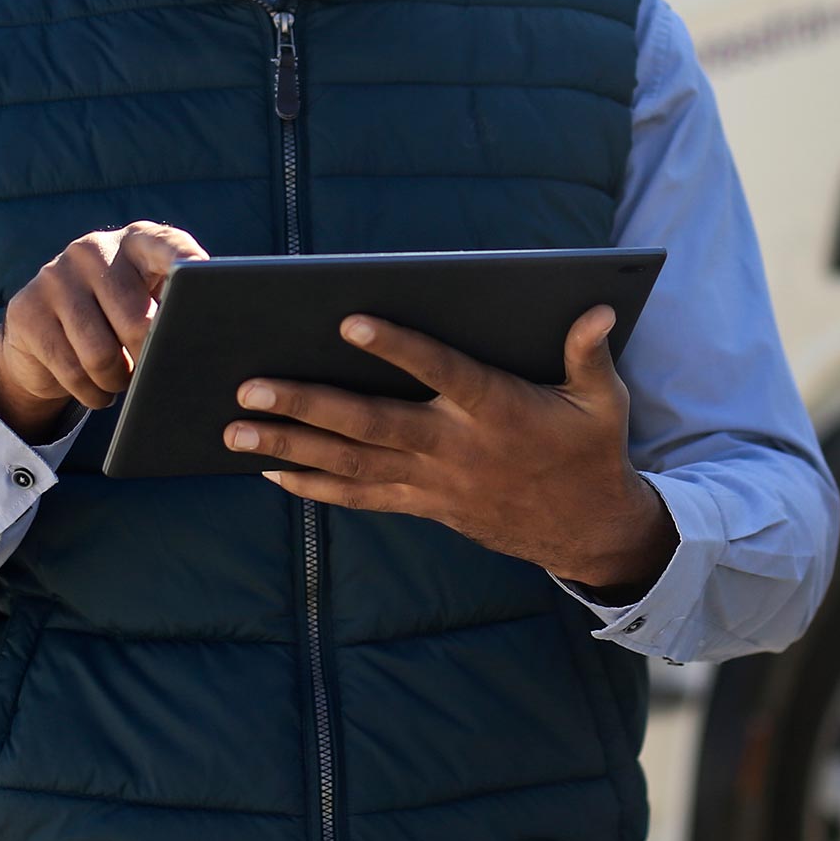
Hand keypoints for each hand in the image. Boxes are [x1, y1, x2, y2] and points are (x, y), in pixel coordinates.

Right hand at [0, 222, 208, 440]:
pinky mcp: (27, 309)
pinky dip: (92, 393)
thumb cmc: (115, 321)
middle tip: (150, 369)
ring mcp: (55, 275)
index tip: (202, 277)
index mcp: (136, 242)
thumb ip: (173, 310)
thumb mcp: (146, 305)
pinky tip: (96, 388)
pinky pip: (71, 371)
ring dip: (118, 381)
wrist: (42, 337)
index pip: (168, 246)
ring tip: (122, 379)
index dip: (187, 264)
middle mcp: (94, 249)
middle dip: (149, 358)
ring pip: (100, 354)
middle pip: (135, 321)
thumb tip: (199, 340)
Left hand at [225, 306, 678, 593]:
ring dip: (291, 446)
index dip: (398, 348)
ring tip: (236, 428)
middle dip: (308, 405)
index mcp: (498, 410)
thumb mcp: (603, 400)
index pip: (441, 372)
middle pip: (372, 424)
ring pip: (353, 463)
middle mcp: (457, 448)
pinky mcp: (425, 506)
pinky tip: (271, 469)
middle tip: (250, 386)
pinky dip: (315, 484)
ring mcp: (435, 482)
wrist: (587, 531)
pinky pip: (362, 497)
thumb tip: (598, 309)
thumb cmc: (591, 451)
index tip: (349, 321)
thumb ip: (589, 353)